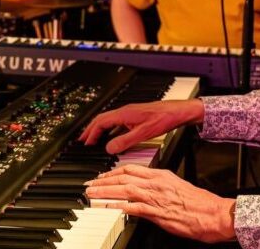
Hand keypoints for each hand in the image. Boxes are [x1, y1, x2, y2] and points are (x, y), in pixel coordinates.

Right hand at [79, 99, 203, 153]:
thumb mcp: (143, 133)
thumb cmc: (163, 118)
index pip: (101, 121)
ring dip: (100, 129)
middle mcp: (125, 112)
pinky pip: (117, 122)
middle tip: (83, 140)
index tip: (85, 142)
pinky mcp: (135, 116)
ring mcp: (130, 113)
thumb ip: (125, 141)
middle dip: (91, 129)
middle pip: (102, 119)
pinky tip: (112, 137)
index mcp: (124, 114)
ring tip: (93, 139)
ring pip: (110, 120)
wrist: (177, 112)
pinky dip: (110, 129)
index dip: (91, 132)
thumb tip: (109, 148)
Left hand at [85, 164, 235, 242]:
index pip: (132, 169)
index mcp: (161, 175)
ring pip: (125, 189)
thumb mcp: (177, 186)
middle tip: (89, 184)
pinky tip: (107, 207)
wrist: (213, 213)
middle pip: (124, 177)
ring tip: (92, 194)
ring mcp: (156, 197)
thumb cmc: (199, 203)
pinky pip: (133, 207)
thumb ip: (160, 186)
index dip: (113, 172)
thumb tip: (145, 190)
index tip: (102, 176)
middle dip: (104, 180)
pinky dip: (118, 206)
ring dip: (106, 191)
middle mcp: (157, 183)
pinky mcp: (158, 212)